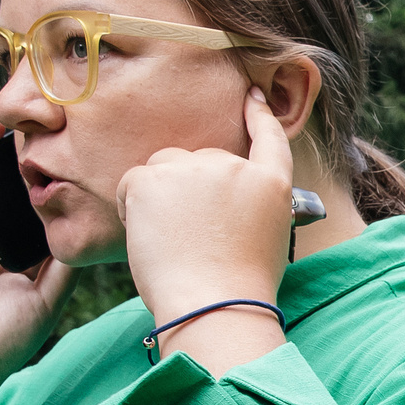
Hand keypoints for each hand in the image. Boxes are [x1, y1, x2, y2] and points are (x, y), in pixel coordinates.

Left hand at [117, 88, 293, 325]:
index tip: (251, 97)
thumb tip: (222, 200)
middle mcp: (234, 166)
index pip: (267, 136)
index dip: (258, 114)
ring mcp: (193, 168)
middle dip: (191, 189)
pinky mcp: (152, 178)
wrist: (214, 306)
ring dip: (162, 196)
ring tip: (172, 240)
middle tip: (191, 237)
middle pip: (201, 160)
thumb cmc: (240, 286)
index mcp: (271, 183)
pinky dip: (134, 207)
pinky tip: (150, 237)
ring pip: (165, 167)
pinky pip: (134, 182)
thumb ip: (250, 206)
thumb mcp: (267, 238)